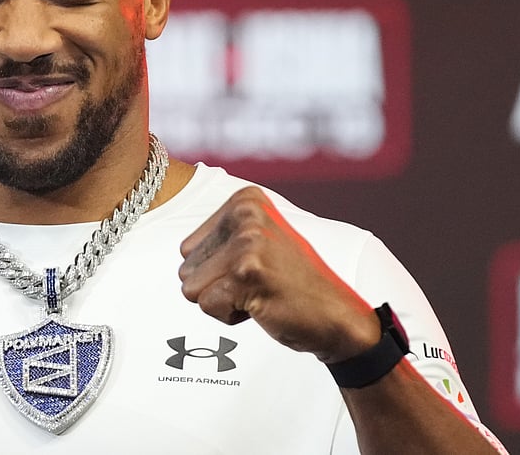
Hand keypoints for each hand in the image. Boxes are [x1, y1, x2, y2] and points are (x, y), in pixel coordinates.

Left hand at [178, 187, 378, 363]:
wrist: (338, 318)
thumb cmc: (292, 285)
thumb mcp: (258, 242)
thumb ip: (220, 238)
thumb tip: (181, 249)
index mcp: (245, 201)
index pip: (188, 249)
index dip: (216, 271)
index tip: (255, 269)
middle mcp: (246, 213)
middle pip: (186, 267)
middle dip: (216, 287)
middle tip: (259, 285)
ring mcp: (247, 242)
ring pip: (191, 288)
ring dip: (222, 301)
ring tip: (260, 293)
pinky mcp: (247, 272)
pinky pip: (207, 306)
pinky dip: (230, 316)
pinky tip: (263, 305)